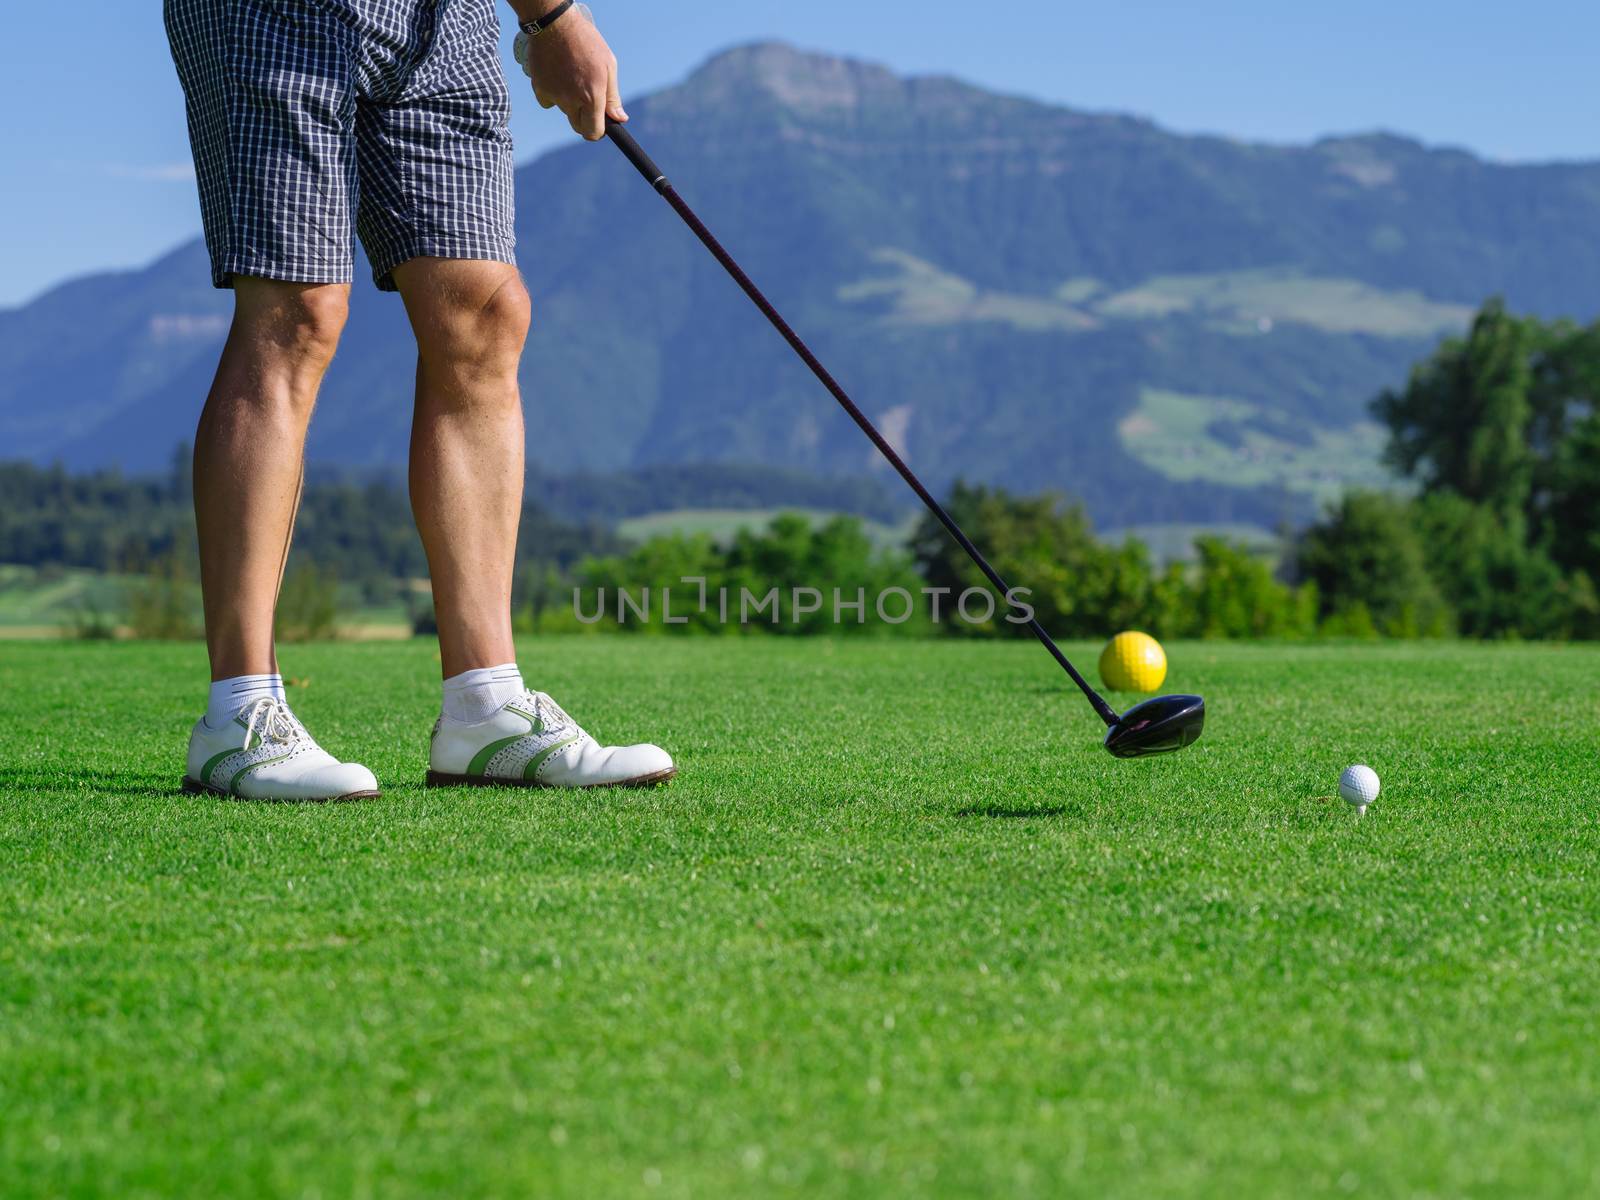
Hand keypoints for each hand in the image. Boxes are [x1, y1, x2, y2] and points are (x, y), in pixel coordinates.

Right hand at [517, 5, 624, 140]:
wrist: (555, 24)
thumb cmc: (586, 42)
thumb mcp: (608, 66)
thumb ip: (612, 97)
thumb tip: (620, 119)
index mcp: (592, 97)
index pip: (593, 132)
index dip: (598, 130)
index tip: (599, 123)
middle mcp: (571, 100)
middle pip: (578, 126)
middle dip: (584, 118)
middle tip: (586, 98)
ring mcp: (553, 96)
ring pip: (564, 111)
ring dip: (569, 102)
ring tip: (572, 76)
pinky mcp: (539, 89)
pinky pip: (548, 101)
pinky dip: (553, 94)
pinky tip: (557, 75)